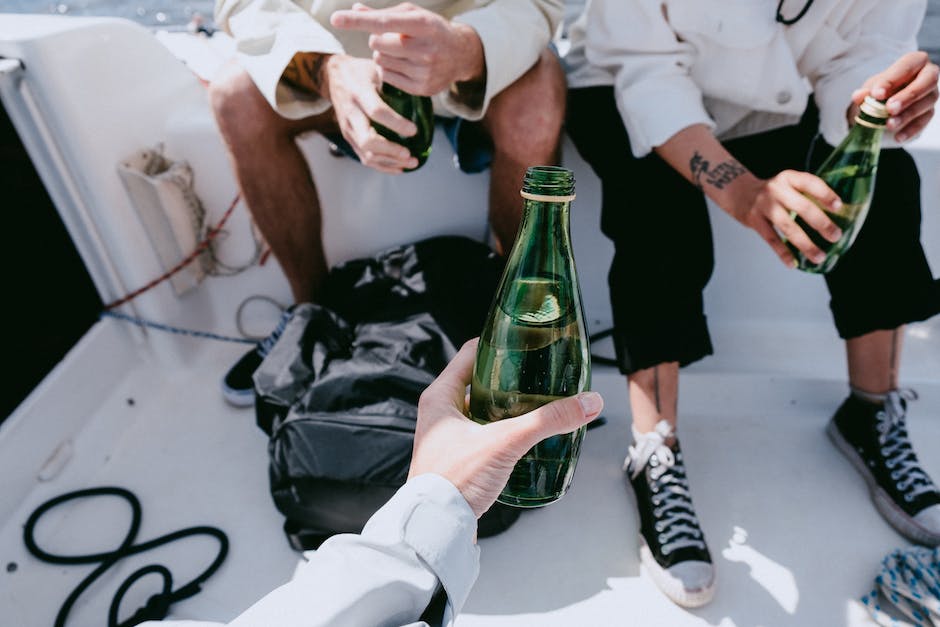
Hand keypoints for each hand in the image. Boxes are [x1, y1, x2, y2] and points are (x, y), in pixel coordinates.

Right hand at [320, 54, 418, 172]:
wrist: (334, 76)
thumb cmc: (361, 72)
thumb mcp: (376, 68)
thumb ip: (394, 79)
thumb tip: (421, 88)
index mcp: (359, 93)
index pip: (377, 112)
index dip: (396, 124)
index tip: (414, 130)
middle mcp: (351, 114)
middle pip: (368, 141)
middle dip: (391, 151)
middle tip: (410, 153)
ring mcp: (348, 129)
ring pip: (366, 154)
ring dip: (390, 162)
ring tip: (412, 162)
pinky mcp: (349, 138)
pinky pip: (364, 158)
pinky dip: (383, 166)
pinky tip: (399, 167)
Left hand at [331, 2, 484, 96]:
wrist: (461, 54)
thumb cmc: (430, 29)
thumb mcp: (412, 15)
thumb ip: (383, 14)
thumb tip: (355, 10)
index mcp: (423, 24)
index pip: (383, 22)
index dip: (358, 21)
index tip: (336, 18)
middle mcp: (426, 49)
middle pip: (377, 44)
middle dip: (378, 40)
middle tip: (395, 39)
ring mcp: (424, 71)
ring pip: (381, 61)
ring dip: (384, 55)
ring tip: (403, 52)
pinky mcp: (422, 88)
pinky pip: (387, 77)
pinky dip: (390, 70)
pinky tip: (406, 65)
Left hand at [409, 339, 603, 517]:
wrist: (437, 525)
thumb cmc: (453, 481)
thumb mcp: (506, 442)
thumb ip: (548, 421)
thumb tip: (586, 403)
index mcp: (440, 395)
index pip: (470, 353)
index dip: (497, 344)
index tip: (523, 342)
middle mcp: (439, 411)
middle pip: (477, 380)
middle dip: (508, 378)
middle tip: (536, 375)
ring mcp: (445, 435)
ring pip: (480, 408)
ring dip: (506, 406)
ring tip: (535, 404)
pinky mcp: (455, 457)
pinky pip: (481, 433)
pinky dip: (501, 430)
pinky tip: (521, 436)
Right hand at [730, 170, 843, 266]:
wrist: (737, 192)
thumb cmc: (770, 193)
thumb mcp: (786, 185)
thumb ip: (804, 195)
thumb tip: (833, 216)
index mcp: (788, 178)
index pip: (810, 183)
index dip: (825, 195)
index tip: (838, 207)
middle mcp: (776, 189)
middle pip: (802, 207)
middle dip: (821, 223)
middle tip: (835, 236)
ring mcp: (764, 206)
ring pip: (788, 227)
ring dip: (805, 244)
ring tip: (819, 256)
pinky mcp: (754, 220)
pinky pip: (771, 239)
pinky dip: (783, 252)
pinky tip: (792, 263)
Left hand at [851, 51, 938, 142]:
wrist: (885, 104)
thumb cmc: (882, 90)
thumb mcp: (871, 88)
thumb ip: (865, 91)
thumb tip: (858, 96)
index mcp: (915, 62)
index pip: (908, 65)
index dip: (893, 80)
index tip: (876, 94)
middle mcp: (928, 75)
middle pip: (927, 82)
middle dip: (908, 96)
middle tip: (889, 109)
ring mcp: (931, 94)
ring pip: (926, 103)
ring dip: (907, 115)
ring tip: (889, 125)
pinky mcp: (929, 112)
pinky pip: (924, 121)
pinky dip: (910, 130)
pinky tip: (898, 137)